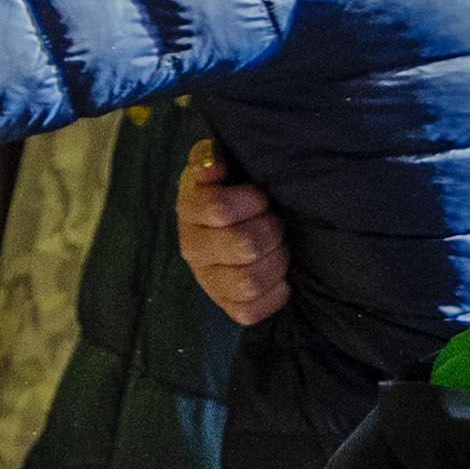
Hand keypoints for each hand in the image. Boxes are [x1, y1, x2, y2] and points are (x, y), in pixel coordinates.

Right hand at [177, 140, 289, 325]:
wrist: (255, 220)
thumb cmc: (243, 187)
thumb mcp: (228, 163)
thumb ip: (212, 157)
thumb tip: (209, 166)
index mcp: (190, 208)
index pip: (220, 209)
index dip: (252, 201)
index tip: (262, 197)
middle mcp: (191, 247)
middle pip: (243, 246)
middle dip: (272, 231)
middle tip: (277, 222)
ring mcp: (207, 280)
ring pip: (248, 281)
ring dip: (276, 262)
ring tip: (280, 249)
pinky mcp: (226, 306)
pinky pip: (250, 311)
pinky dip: (274, 294)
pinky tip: (280, 277)